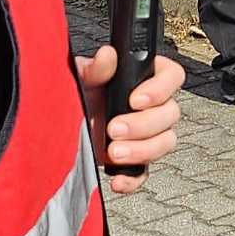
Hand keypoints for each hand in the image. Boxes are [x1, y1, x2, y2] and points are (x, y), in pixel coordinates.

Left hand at [76, 46, 183, 194]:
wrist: (61, 124)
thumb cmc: (80, 93)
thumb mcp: (83, 77)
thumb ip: (95, 68)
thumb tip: (107, 56)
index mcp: (146, 78)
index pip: (172, 77)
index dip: (160, 89)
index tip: (134, 99)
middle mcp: (153, 106)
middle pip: (170, 114)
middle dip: (142, 125)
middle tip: (114, 128)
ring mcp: (148, 135)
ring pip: (165, 142)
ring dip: (141, 151)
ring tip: (114, 152)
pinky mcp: (136, 161)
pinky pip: (145, 172)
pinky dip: (132, 179)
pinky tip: (116, 179)